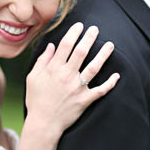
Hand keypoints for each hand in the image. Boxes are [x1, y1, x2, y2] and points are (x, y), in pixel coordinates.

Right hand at [26, 22, 119, 141]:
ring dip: (103, 55)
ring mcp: (77, 88)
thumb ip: (42, 61)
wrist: (43, 124)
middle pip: (81, 52)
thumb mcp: (33, 78)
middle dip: (89, 38)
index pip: (66, 45)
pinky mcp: (85, 100)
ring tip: (110, 45)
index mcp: (54, 69)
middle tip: (96, 29)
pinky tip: (117, 76)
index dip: (74, 32)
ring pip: (94, 68)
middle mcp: (67, 76)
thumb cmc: (36, 101)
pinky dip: (110, 84)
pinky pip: (100, 91)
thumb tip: (51, 46)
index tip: (80, 25)